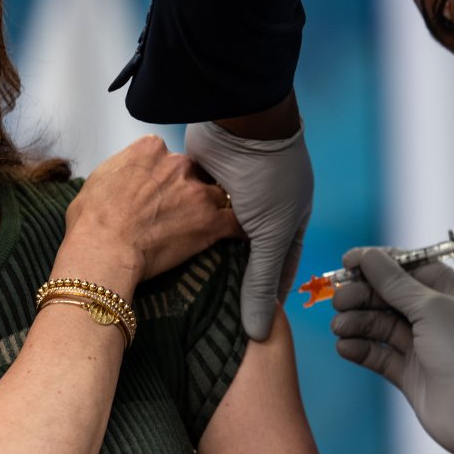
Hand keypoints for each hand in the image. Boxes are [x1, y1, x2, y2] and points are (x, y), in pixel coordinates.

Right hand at [66, 135, 240, 288]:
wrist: (104, 248)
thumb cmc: (92, 220)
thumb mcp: (97, 179)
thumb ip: (120, 169)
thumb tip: (122, 177)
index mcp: (150, 149)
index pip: (168, 155)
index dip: (165, 174)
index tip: (160, 189)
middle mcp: (177, 164)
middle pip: (195, 172)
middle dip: (190, 188)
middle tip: (178, 210)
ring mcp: (197, 192)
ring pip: (217, 194)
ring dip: (212, 207)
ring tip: (206, 224)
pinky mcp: (210, 221)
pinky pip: (235, 222)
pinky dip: (238, 229)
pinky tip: (238, 235)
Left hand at [184, 121, 312, 339]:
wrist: (240, 120)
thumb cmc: (269, 177)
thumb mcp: (271, 234)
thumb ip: (261, 282)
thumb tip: (259, 333)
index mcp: (287, 218)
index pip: (277, 266)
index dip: (265, 294)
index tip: (251, 326)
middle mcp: (261, 206)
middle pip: (244, 250)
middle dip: (229, 275)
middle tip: (210, 310)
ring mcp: (232, 190)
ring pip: (216, 230)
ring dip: (202, 250)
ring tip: (182, 285)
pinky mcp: (204, 176)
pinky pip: (194, 206)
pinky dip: (183, 223)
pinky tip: (166, 248)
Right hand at [329, 247, 453, 453]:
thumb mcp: (431, 307)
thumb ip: (395, 283)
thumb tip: (368, 257)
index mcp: (451, 293)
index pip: (409, 268)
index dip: (379, 262)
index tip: (348, 261)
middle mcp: (436, 317)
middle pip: (389, 297)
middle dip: (362, 295)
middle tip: (339, 299)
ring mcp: (422, 346)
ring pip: (380, 326)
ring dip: (357, 322)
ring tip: (339, 326)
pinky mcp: (409, 374)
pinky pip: (379, 355)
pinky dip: (360, 349)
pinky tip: (344, 346)